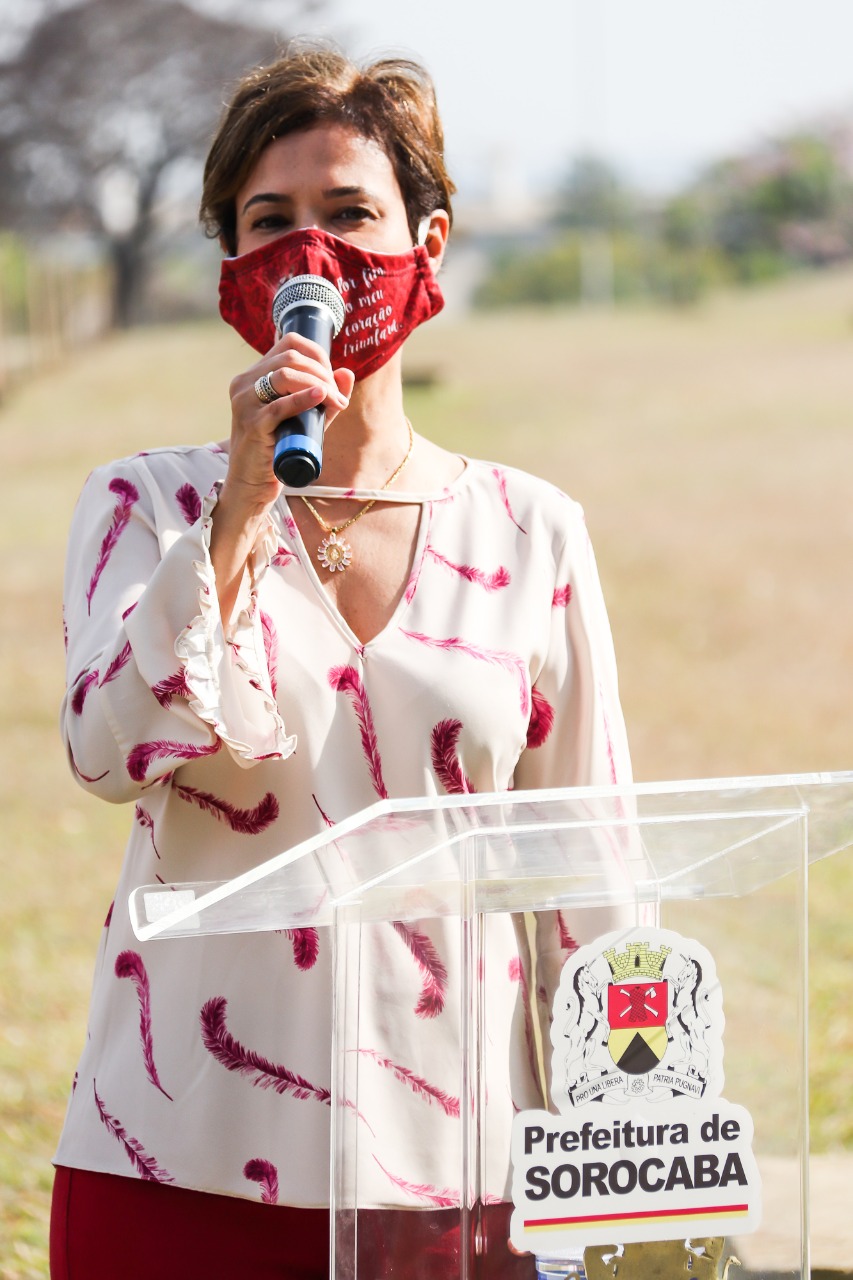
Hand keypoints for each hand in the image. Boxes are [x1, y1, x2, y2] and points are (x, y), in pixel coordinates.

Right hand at [223, 331, 353, 519]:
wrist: (253, 484)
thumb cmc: (277, 449)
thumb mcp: (305, 418)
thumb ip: (324, 396)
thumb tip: (347, 373)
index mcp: (253, 375)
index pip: (288, 343)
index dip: (317, 354)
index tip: (332, 377)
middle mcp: (244, 383)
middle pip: (290, 357)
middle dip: (323, 372)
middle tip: (338, 396)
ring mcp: (245, 402)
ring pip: (285, 373)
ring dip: (319, 384)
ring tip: (335, 402)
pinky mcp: (251, 424)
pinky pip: (279, 405)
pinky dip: (304, 398)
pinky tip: (322, 396)